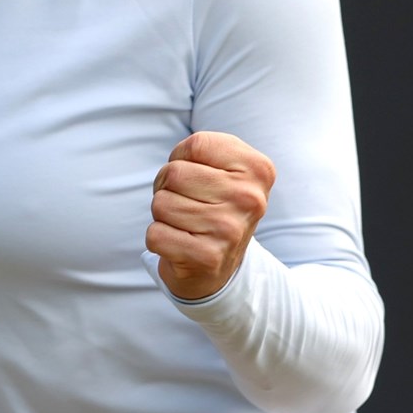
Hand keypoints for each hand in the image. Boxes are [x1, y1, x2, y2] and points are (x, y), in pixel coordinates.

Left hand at [147, 131, 275, 300]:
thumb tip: (173, 171)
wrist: (221, 267)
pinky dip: (158, 239)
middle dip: (168, 186)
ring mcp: (230, 230)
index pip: (196, 144)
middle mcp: (249, 199)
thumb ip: (203, 150)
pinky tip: (180, 244)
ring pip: (160, 203)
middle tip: (187, 204)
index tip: (196, 176)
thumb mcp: (225, 168)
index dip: (182, 158)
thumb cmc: (215, 205)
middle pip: (174, 173)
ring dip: (163, 214)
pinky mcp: (207, 258)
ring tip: (185, 223)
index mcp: (258, 169)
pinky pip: (155, 234)